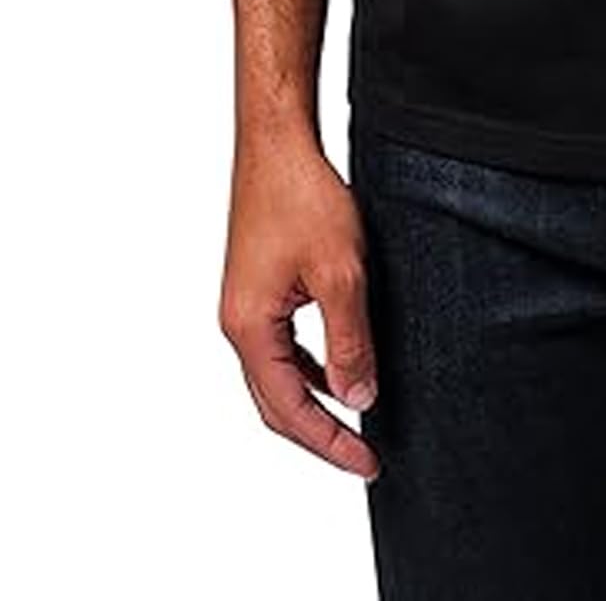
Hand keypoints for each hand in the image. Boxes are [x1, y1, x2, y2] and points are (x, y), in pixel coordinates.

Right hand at [218, 127, 381, 481]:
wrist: (277, 142)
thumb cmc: (301, 196)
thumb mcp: (341, 273)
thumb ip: (349, 340)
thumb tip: (359, 399)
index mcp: (249, 328)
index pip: (289, 410)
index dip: (329, 443)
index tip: (367, 463)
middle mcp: (237, 323)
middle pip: (275, 404)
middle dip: (320, 434)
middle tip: (364, 457)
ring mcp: (244, 306)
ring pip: (278, 377)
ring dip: (314, 402)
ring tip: (355, 422)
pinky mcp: (257, 288)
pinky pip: (282, 347)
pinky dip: (310, 368)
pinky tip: (339, 368)